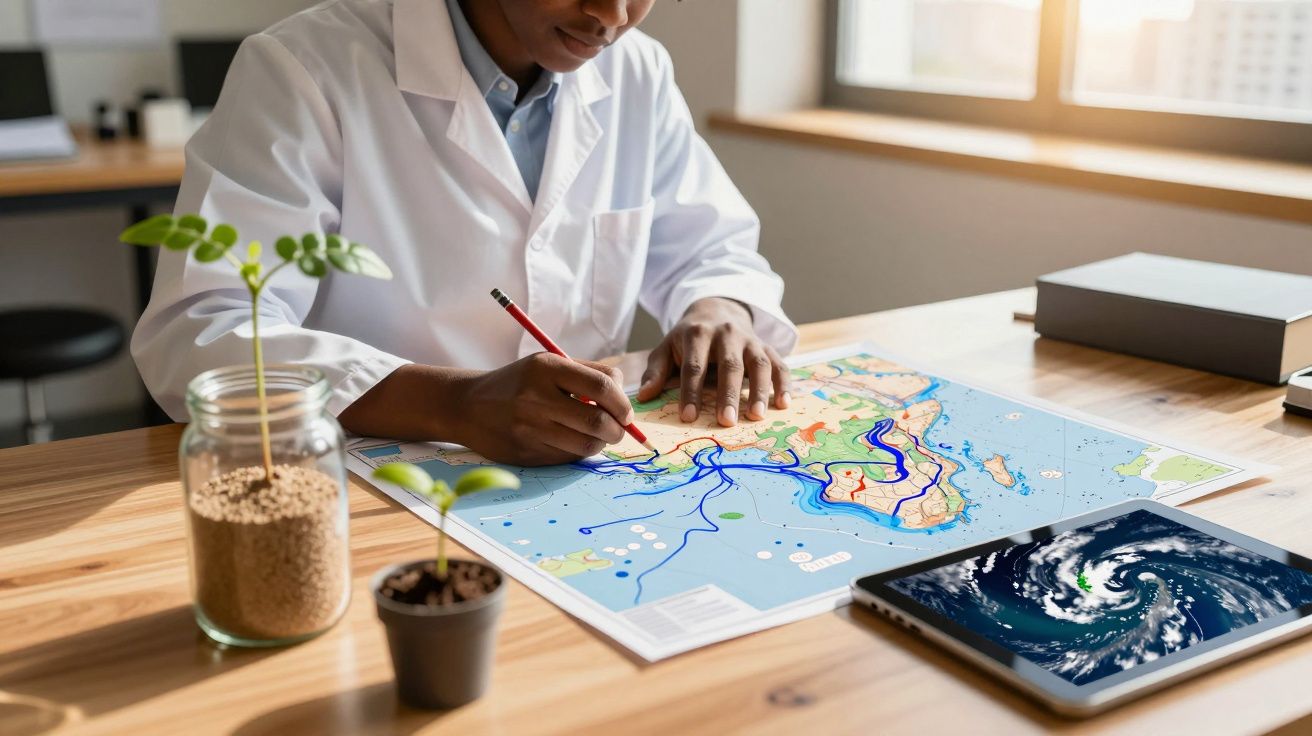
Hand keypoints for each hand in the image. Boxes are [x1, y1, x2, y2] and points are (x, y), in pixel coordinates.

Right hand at [339, 355, 633, 466]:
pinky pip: (568, 457)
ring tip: (596, 435)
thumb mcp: (546, 364)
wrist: (466, 405)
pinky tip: (569, 441)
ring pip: (586, 445)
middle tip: (619, 429)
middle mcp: (536, 398)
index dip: (622, 403)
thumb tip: (624, 397)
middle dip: (618, 430)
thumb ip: (587, 373)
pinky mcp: (526, 452)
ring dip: (600, 443)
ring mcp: (529, 428)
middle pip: (598, 422)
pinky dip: (578, 452)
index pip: (601, 387)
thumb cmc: (517, 382)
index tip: (626, 412)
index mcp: (545, 368)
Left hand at [637, 297, 789, 426]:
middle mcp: (726, 334)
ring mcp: (750, 340)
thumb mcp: (666, 348)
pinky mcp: (767, 347)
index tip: (689, 417)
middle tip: (726, 422)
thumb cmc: (687, 339)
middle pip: (729, 365)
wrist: (717, 311)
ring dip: (759, 390)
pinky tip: (784, 403)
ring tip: (757, 416)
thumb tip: (644, 397)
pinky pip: (779, 364)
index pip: (694, 366)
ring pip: (758, 364)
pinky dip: (784, 383)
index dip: (691, 392)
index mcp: (697, 335)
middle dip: (728, 394)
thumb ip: (655, 371)